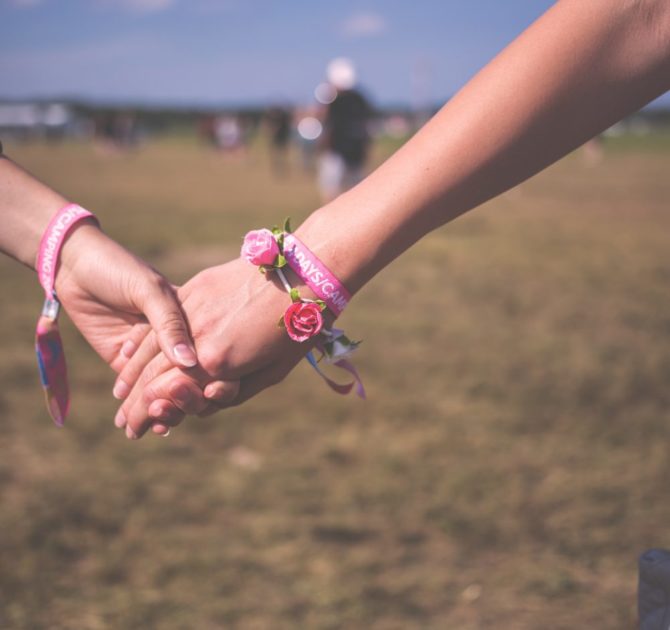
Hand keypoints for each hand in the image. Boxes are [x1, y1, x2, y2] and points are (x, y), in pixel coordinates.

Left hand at [54, 222, 208, 434]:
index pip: (205, 352)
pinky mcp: (122, 362)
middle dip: (186, 399)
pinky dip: (146, 408)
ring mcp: (148, 352)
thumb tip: (189, 362)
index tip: (212, 395)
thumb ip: (169, 324)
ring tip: (163, 425)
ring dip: (166, 409)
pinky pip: (138, 389)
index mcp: (188, 317)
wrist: (73, 264)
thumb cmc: (118, 268)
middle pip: (185, 375)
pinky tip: (153, 424)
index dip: (210, 375)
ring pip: (163, 387)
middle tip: (182, 414)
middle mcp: (172, 338)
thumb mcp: (148, 290)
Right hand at [112, 257, 322, 438]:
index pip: (168, 395)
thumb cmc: (297, 329)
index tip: (136, 431)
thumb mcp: (271, 373)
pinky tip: (129, 355)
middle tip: (124, 424)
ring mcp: (192, 309)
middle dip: (135, 404)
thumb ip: (233, 391)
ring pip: (150, 347)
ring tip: (120, 398)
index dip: (148, 416)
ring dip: (132, 376)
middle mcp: (197, 338)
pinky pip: (161, 319)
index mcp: (217, 362)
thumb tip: (204, 398)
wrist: (304, 273)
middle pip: (153, 376)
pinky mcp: (195, 288)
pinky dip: (143, 341)